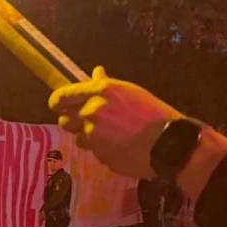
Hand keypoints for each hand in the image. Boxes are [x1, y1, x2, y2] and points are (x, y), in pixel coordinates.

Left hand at [49, 66, 181, 179]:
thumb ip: (107, 85)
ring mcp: (93, 135)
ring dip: (89, 137)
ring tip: (112, 135)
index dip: (58, 102)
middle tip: (89, 122)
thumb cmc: (154, 114)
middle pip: (65, 119)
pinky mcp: (98, 154)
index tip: (59, 105)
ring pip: (79, 137)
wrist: (168, 143)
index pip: (62, 97)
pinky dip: (102, 149)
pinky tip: (121, 146)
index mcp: (100, 92)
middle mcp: (92, 111)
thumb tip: (96, 72)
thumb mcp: (131, 93)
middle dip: (74, 121)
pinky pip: (93, 151)